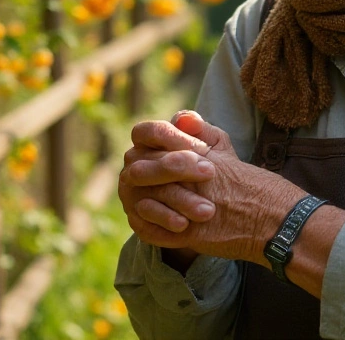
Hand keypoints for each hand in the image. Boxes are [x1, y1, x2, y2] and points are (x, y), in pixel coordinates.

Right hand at [118, 118, 218, 235]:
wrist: (214, 206)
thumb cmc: (209, 167)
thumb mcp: (213, 146)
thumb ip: (201, 130)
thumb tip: (187, 120)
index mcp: (147, 144)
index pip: (146, 132)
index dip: (170, 137)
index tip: (200, 148)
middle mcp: (133, 168)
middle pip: (145, 164)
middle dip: (179, 168)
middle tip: (211, 173)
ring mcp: (131, 195)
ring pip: (147, 196)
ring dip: (178, 201)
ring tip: (207, 209)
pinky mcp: (136, 221)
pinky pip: (145, 223)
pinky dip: (165, 223)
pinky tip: (185, 225)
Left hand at [152, 111, 307, 264]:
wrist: (275, 220)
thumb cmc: (254, 184)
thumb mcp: (226, 150)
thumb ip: (200, 131)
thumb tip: (180, 118)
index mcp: (194, 150)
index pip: (148, 133)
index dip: (145, 140)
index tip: (151, 149)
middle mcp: (186, 175)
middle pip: (137, 167)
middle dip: (139, 172)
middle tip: (139, 178)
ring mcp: (185, 205)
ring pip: (140, 199)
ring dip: (141, 199)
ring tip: (147, 200)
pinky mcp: (187, 234)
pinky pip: (148, 230)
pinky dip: (146, 225)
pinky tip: (152, 222)